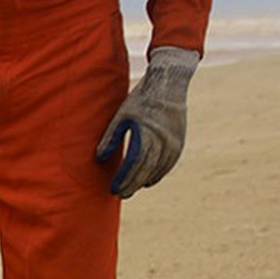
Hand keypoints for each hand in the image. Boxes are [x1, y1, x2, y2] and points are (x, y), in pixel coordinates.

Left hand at [95, 46, 198, 197]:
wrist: (169, 84)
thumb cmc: (140, 99)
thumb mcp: (121, 115)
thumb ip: (111, 137)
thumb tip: (99, 158)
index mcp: (146, 132)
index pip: (135, 163)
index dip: (124, 178)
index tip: (114, 189)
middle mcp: (163, 139)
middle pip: (147, 169)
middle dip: (133, 183)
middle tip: (121, 194)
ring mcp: (174, 140)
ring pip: (160, 168)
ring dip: (145, 181)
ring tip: (132, 189)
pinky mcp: (180, 140)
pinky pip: (170, 162)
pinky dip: (159, 173)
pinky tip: (149, 181)